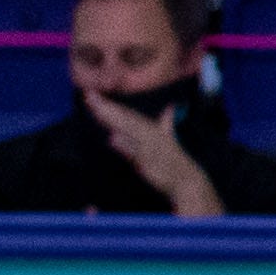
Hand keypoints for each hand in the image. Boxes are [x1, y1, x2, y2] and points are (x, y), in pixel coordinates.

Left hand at [86, 88, 206, 197]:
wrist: (188, 179)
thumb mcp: (170, 138)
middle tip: (88, 96)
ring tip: (96, 109)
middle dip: (106, 107)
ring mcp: (149, 147)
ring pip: (128, 130)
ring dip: (112, 120)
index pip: (126, 113)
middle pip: (124, 118)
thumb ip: (166, 123)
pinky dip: (124, 145)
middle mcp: (150, 134)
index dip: (108, 104)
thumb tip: (170, 108)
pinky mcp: (149, 162)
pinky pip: (135, 153)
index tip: (91, 95)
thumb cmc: (175, 161)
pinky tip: (112, 138)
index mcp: (151, 128)